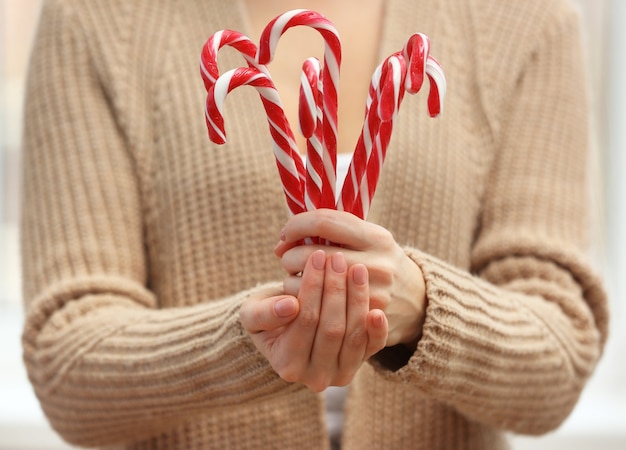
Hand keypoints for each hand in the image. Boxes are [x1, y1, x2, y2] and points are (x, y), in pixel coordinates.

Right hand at [239, 249, 386, 391]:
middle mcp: (315, 377)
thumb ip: (264, 313)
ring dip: (356, 299)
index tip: (317, 257)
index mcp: (287, 365)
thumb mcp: (253, 313)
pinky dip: (377, 329)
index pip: (305, 321)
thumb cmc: (268, 315)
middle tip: (338, 258)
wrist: (288, 329)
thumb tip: (289, 306)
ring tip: (356, 268)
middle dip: (335, 289)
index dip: (312, 287)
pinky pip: (373, 347)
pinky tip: (378, 308)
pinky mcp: (361, 363)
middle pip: (332, 329)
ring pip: (353, 335)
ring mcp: (341, 373)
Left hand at [274, 209, 426, 347]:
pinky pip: (313, 315)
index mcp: (376, 238)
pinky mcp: (361, 324)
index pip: (323, 222)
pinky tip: (307, 301)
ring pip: (305, 288)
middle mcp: (377, 265)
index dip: (296, 226)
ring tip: (301, 282)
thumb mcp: (370, 237)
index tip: (285, 234)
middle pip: (310, 256)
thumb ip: (336, 228)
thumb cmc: (380, 261)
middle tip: (288, 259)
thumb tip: (288, 233)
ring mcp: (372, 297)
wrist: (418, 301)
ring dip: (291, 283)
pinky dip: (301, 306)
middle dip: (289, 256)